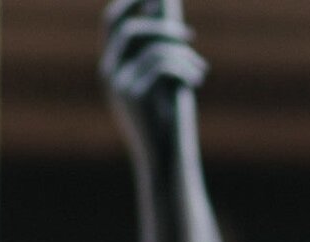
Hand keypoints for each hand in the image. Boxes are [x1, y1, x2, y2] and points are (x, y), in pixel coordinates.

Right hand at [101, 0, 206, 144]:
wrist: (162, 158)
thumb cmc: (166, 121)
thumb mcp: (162, 83)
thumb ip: (160, 53)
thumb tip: (174, 20)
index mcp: (112, 66)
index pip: (113, 21)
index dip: (132, 2)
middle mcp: (108, 71)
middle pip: (129, 28)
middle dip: (160, 23)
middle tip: (190, 33)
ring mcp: (117, 82)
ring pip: (152, 47)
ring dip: (183, 53)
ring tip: (201, 70)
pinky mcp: (132, 94)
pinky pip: (162, 64)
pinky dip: (184, 67)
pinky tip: (197, 79)